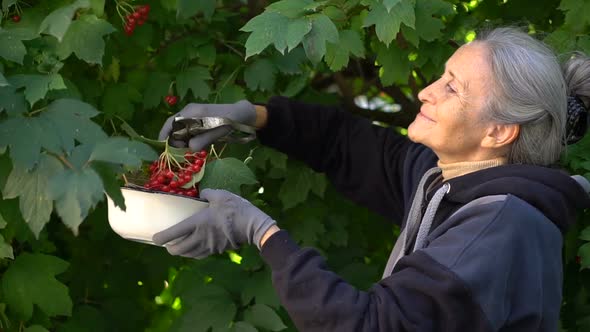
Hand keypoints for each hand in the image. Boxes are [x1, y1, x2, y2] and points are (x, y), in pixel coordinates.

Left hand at [152, 189, 276, 258]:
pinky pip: (201, 254)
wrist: (252, 226)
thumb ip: (208, 194)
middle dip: (171, 249)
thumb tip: (203, 193)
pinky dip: (195, 253)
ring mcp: (209, 246)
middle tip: (167, 245)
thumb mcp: (221, 195)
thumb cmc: (235, 209)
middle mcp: (200, 237)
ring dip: (182, 253)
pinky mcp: (218, 250)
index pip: (174, 233)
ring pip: (190, 254)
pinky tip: (196, 250)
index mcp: (198, 223)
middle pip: (179, 250)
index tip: (154, 239)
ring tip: (179, 248)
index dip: (161, 238)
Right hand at [158, 100, 255, 150]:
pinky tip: (196, 147)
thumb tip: (189, 148)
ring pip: (182, 132)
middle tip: (182, 154)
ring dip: (183, 143)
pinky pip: (189, 133)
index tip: (163, 148)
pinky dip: (190, 141)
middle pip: (175, 129)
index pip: (171, 123)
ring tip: (189, 152)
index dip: (165, 135)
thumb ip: (203, 139)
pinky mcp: (199, 124)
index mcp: (191, 111)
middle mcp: (189, 113)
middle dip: (175, 142)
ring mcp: (193, 118)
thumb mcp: (217, 131)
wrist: (242, 114)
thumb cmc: (230, 120)